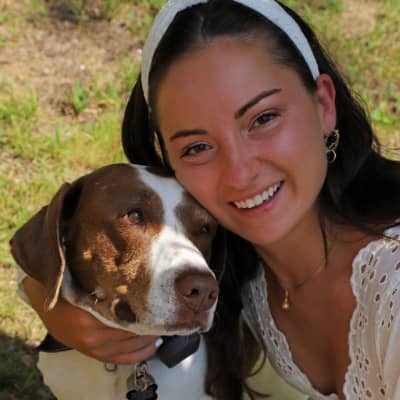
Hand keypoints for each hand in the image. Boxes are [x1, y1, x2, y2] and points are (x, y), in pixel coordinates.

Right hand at [23, 277, 160, 363]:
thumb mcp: (89, 284)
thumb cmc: (71, 290)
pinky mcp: (94, 354)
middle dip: (151, 324)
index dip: (147, 312)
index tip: (162, 304)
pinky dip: (140, 354)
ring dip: (149, 339)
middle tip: (168, 315)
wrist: (48, 304)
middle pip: (131, 332)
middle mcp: (92, 335)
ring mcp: (93, 347)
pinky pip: (122, 359)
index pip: (127, 317)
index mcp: (90, 315)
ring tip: (163, 327)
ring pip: (130, 346)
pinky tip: (153, 345)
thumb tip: (142, 285)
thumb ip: (111, 289)